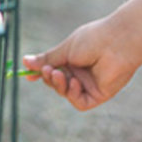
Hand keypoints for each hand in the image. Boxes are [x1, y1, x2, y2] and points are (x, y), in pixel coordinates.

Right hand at [21, 17, 138, 110]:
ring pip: (65, 92)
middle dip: (48, 78)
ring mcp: (89, 84)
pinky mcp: (98, 94)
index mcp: (73, 59)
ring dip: (59, 85)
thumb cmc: (94, 40)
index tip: (27, 74)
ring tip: (58, 74)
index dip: (40, 73)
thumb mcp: (65, 49)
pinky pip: (79, 101)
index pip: (53, 69)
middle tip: (47, 70)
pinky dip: (72, 94)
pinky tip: (74, 83)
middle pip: (57, 83)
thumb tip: (25, 62)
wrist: (117, 43)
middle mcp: (81, 72)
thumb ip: (47, 58)